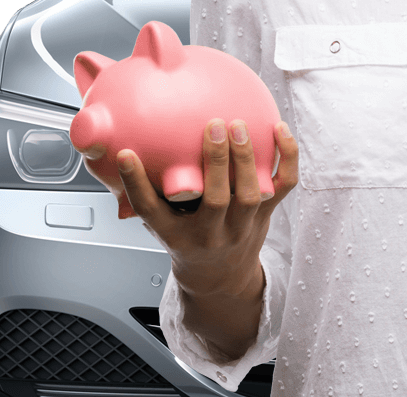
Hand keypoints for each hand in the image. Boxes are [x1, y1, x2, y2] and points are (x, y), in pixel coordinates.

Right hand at [85, 119, 299, 298]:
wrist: (220, 280)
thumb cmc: (187, 241)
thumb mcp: (161, 224)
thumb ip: (147, 193)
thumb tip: (119, 151)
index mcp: (174, 235)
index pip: (151, 211)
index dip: (136, 184)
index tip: (127, 155)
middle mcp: (209, 233)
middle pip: (216, 201)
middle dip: (216, 162)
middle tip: (213, 125)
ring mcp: (241, 227)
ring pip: (249, 195)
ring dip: (247, 158)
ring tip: (238, 125)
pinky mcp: (266, 216)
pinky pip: (282, 187)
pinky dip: (287, 158)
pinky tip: (281, 129)